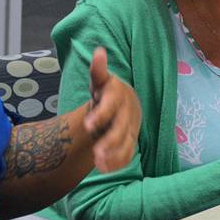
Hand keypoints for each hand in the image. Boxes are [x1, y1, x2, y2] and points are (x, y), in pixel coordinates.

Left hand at [86, 47, 141, 170]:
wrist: (126, 104)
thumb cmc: (108, 93)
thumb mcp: (102, 81)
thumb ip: (99, 71)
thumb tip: (99, 51)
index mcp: (119, 97)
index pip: (111, 106)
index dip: (101, 115)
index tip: (88, 125)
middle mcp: (127, 114)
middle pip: (121, 128)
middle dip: (110, 141)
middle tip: (96, 153)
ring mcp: (131, 129)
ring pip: (126, 143)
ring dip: (114, 155)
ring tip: (98, 164)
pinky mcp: (131, 141)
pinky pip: (128, 153)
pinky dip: (118, 162)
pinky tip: (104, 168)